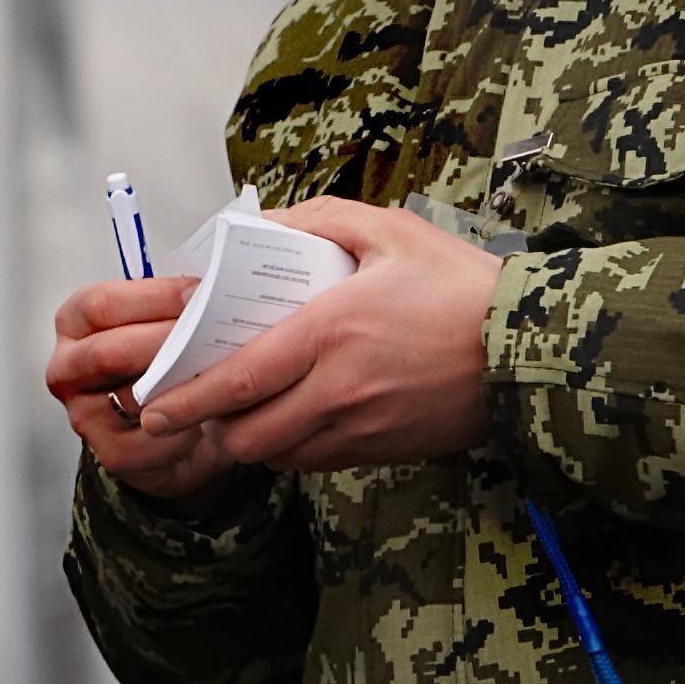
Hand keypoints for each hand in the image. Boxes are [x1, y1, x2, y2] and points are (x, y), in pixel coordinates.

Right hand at [44, 273, 239, 502]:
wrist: (173, 426)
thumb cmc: (165, 362)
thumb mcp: (159, 322)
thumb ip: (172, 304)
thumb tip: (212, 287)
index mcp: (74, 324)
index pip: (101, 304)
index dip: (153, 297)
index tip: (199, 294)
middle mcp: (67, 369)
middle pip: (110, 351)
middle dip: (167, 341)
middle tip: (212, 333)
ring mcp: (83, 415)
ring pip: (132, 396)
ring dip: (180, 383)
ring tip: (221, 370)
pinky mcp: (110, 453)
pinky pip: (152, 436)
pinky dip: (186, 424)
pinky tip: (209, 413)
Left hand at [137, 199, 506, 472]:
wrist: (531, 348)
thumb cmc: (460, 285)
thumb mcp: (388, 231)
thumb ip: (316, 221)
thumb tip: (259, 227)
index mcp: (332, 333)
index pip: (240, 380)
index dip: (189, 400)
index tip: (153, 407)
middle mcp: (340, 391)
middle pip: (249, 433)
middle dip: (210, 427)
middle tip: (190, 408)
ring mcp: (363, 428)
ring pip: (279, 454)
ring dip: (251, 438)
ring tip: (241, 411)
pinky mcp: (384, 450)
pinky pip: (317, 462)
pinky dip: (293, 448)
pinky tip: (294, 419)